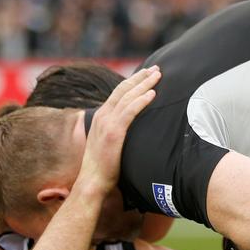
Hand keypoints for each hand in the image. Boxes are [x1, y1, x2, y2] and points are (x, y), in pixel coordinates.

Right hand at [78, 66, 160, 191]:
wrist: (92, 181)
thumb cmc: (103, 167)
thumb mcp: (108, 144)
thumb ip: (116, 132)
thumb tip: (130, 131)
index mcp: (101, 116)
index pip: (119, 93)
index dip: (133, 82)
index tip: (147, 74)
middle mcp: (103, 115)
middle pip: (124, 89)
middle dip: (141, 77)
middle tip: (156, 69)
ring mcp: (107, 123)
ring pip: (128, 97)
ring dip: (144, 84)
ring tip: (158, 76)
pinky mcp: (114, 132)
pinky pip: (130, 111)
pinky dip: (141, 101)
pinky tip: (152, 94)